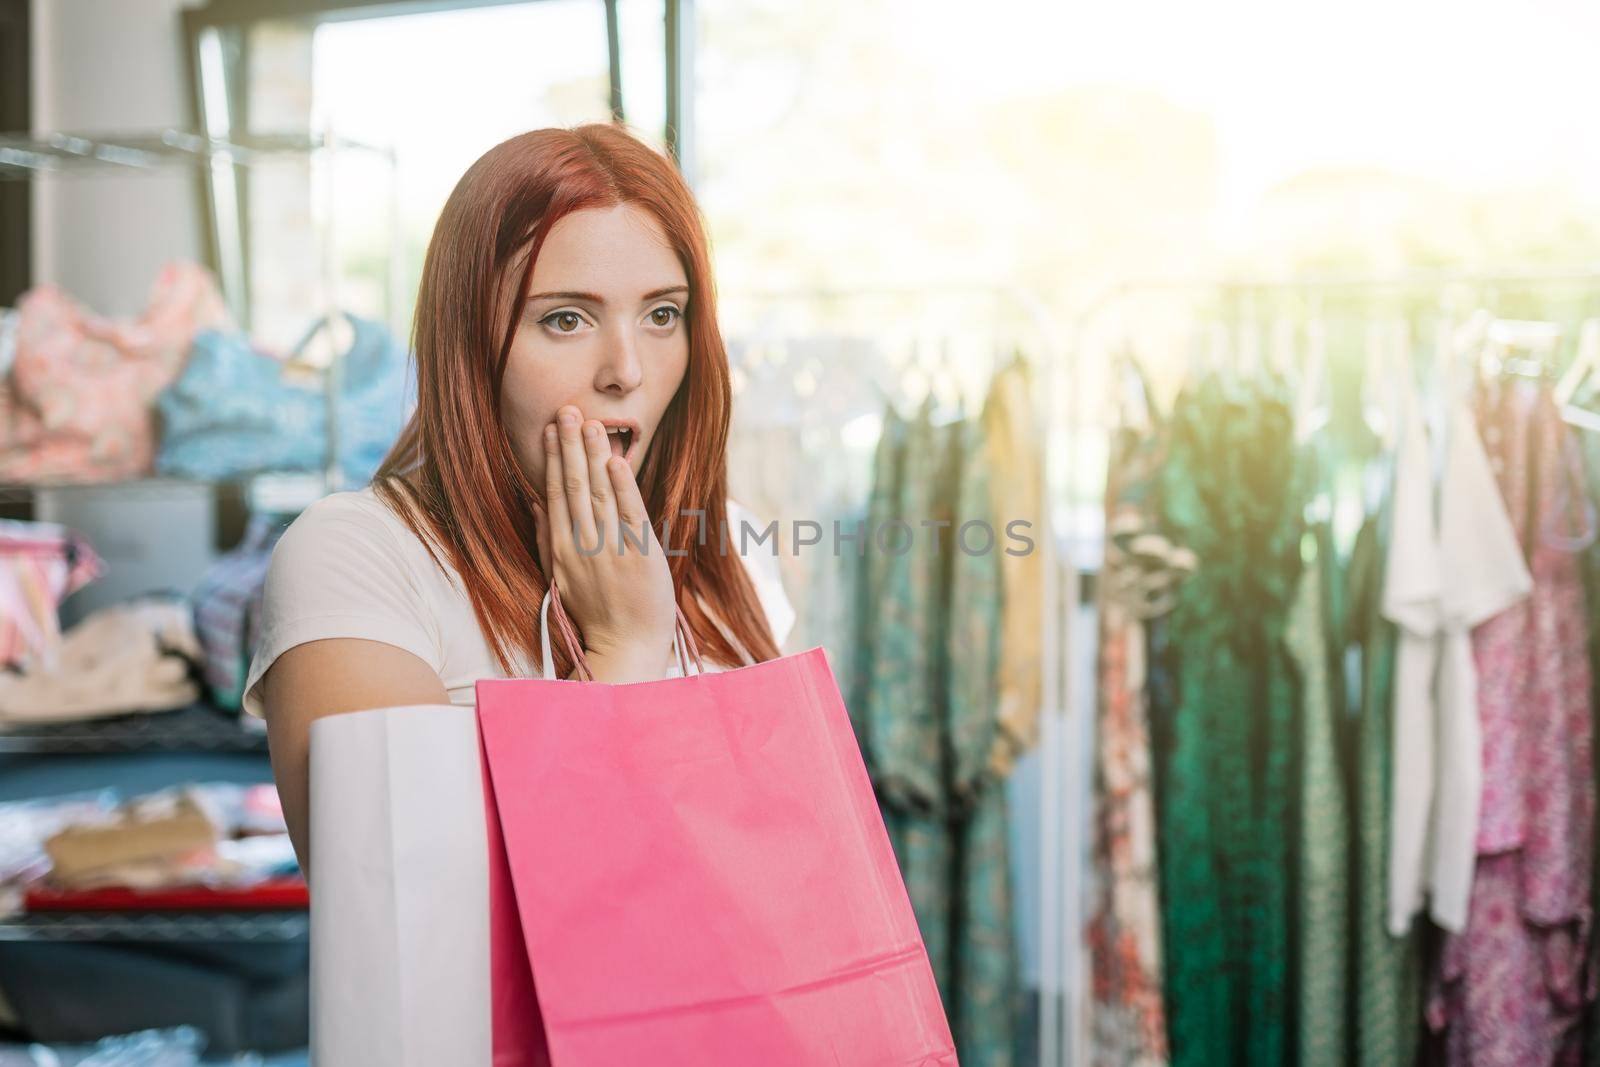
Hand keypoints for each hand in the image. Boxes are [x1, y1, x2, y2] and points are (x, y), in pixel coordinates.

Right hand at [532, 404, 677, 677]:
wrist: (626, 647)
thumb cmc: (596, 613)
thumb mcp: (560, 577)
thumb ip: (546, 540)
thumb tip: (536, 504)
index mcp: (561, 550)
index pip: (555, 493)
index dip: (554, 458)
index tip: (552, 428)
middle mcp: (582, 546)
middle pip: (574, 486)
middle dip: (571, 445)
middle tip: (568, 409)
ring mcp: (611, 550)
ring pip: (600, 494)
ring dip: (595, 455)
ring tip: (592, 423)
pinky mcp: (640, 555)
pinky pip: (629, 514)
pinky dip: (622, 486)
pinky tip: (616, 460)